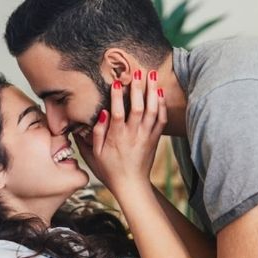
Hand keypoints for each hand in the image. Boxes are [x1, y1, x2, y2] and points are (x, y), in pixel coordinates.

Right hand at [74, 70, 166, 195]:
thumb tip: (102, 113)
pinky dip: (162, 106)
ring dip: (153, 92)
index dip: (117, 97)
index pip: (118, 113)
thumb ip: (96, 133)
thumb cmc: (109, 169)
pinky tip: (160, 93)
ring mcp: (146, 136)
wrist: (131, 185)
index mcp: (117, 137)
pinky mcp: (155, 139)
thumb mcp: (94, 154)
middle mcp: (133, 135)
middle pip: (138, 108)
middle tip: (138, 71)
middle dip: (138, 88)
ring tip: (153, 75)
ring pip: (152, 111)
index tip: (117, 82)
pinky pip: (161, 120)